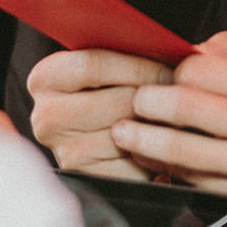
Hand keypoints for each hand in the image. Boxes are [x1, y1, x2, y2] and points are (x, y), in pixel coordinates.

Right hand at [27, 47, 177, 180]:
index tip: (170, 68)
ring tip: (173, 117)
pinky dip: (153, 155)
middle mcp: (47, 116)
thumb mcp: (104, 62)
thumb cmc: (105, 88)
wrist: (90, 129)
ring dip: (158, 127)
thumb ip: (124, 50)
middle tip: (181, 94)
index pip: (93, 64)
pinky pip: (132, 165)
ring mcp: (65, 150)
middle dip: (155, 97)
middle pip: (116, 101)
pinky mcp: (88, 176)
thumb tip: (173, 50)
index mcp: (45, 79)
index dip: (138, 65)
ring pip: (129, 134)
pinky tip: (160, 144)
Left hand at [113, 31, 226, 197]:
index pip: (197, 70)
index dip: (170, 72)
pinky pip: (188, 179)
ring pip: (179, 149)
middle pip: (183, 108)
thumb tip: (182, 49)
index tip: (162, 77)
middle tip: (134, 102)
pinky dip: (159, 167)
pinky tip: (146, 157)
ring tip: (123, 132)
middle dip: (146, 103)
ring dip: (141, 140)